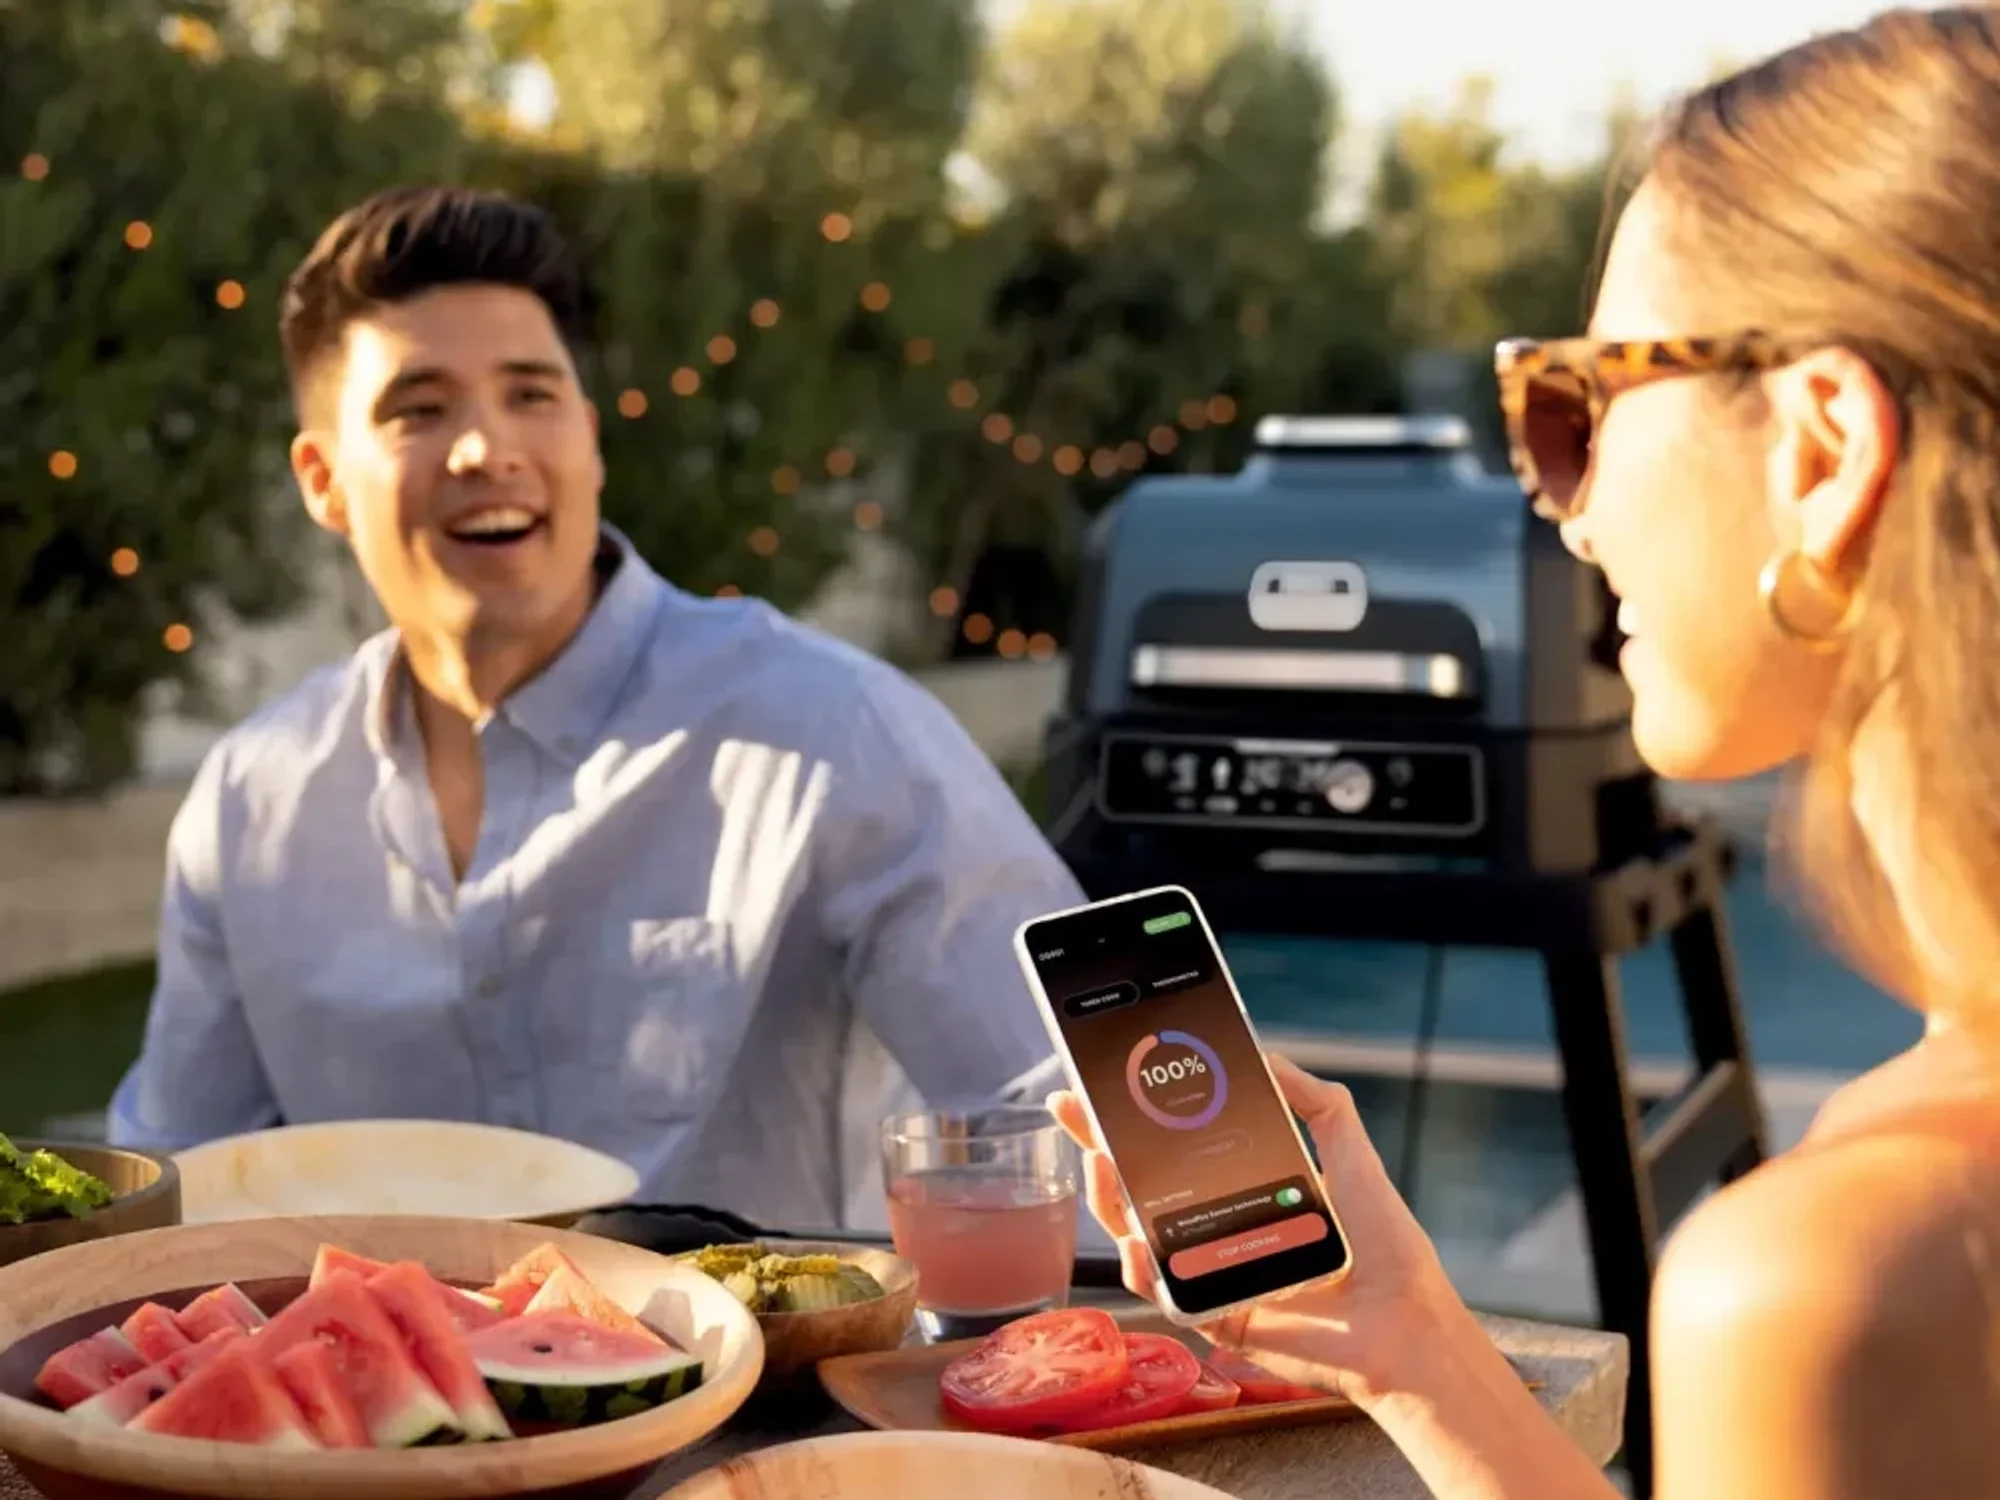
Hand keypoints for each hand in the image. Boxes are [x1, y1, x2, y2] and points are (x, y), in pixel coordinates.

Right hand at [1048, 1053, 1477, 1407]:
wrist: (1405, 1319)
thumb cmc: (1384, 1245)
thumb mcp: (1349, 1152)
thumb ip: (1314, 1100)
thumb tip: (1264, 1053)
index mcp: (1241, 1189)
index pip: (1173, 1147)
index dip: (1132, 1117)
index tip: (1102, 1082)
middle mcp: (1217, 1229)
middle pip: (1138, 1186)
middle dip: (1098, 1145)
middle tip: (1076, 1109)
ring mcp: (1211, 1274)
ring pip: (1136, 1236)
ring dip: (1109, 1199)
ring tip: (1105, 1163)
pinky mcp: (1216, 1316)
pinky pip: (1163, 1294)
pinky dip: (1142, 1269)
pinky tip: (1138, 1241)